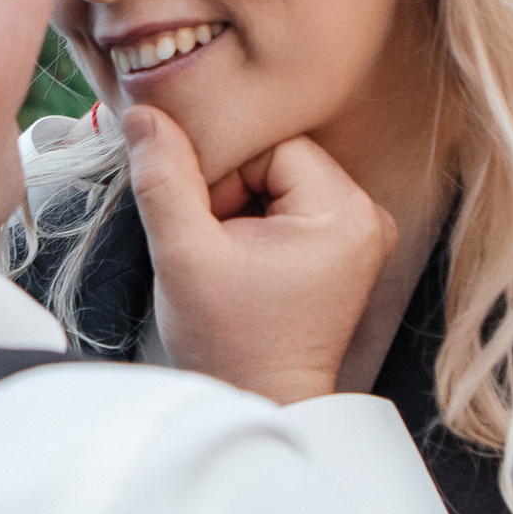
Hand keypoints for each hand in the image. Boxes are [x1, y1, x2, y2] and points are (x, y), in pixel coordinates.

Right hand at [122, 106, 397, 405]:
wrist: (262, 401)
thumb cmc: (230, 343)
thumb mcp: (184, 254)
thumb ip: (162, 177)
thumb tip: (144, 112)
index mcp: (344, 212)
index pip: (269, 144)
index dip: (221, 176)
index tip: (203, 224)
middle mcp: (368, 216)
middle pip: (278, 158)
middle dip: (232, 191)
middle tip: (212, 243)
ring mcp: (362, 234)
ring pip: (280, 179)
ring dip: (241, 206)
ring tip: (227, 256)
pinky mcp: (348, 249)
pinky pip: (292, 204)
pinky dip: (258, 222)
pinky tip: (243, 261)